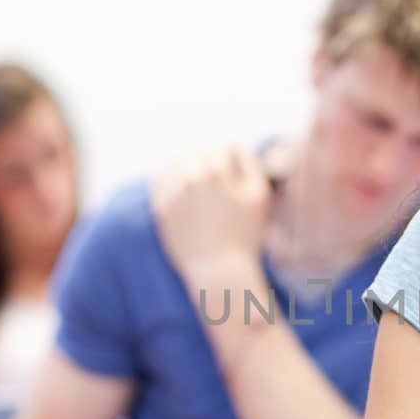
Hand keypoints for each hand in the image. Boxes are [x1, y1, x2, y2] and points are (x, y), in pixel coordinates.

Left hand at [151, 148, 272, 290]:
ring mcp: (171, 193)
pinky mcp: (160, 208)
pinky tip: (181, 185)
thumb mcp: (259, 196)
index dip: (234, 157)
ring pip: (176, 162)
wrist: (219, 271)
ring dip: (189, 165)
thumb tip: (236, 150)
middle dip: (211, 160)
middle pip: (199, 152)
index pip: (224, 148)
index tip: (237, 169)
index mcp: (214, 170)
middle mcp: (189, 177)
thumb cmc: (245, 235)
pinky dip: (169, 177)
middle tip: (220, 174)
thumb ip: (250, 164)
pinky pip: (160, 181)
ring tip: (200, 178)